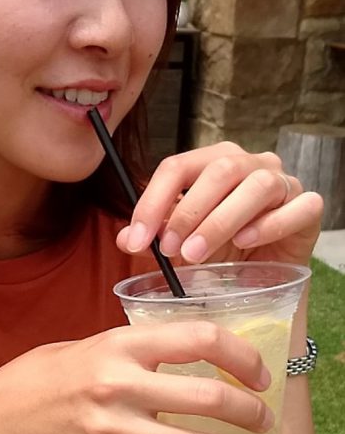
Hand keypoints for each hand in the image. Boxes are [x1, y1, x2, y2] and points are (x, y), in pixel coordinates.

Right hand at [0, 321, 273, 433]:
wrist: (1, 418)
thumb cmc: (51, 374)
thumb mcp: (97, 344)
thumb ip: (145, 350)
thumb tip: (204, 357)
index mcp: (122, 344)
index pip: (200, 339)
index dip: (242, 356)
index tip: (259, 374)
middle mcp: (120, 385)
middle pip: (209, 397)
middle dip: (250, 412)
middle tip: (265, 420)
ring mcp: (113, 431)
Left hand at [115, 142, 322, 265]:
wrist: (265, 272)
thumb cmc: (224, 247)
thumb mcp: (184, 240)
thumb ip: (157, 234)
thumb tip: (124, 238)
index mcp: (214, 161)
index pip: (177, 167)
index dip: (152, 202)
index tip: (136, 240)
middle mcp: (250, 163)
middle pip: (218, 171)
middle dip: (188, 212)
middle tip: (169, 250)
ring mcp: (284, 182)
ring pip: (257, 187)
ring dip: (221, 220)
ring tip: (197, 253)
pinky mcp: (309, 207)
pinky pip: (297, 208)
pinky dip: (269, 225)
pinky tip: (247, 242)